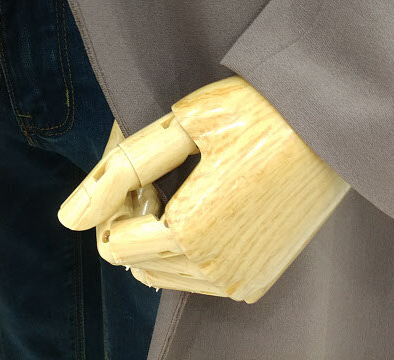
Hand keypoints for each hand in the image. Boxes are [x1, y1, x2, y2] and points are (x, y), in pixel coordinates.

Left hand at [58, 76, 349, 302]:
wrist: (326, 127)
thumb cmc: (254, 114)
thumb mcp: (182, 127)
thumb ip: (121, 171)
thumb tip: (68, 219)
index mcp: (189, 234)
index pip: (111, 243)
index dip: (120, 200)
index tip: (153, 166)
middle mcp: (213, 270)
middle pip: (135, 259)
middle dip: (139, 218)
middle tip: (177, 170)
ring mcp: (238, 280)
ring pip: (163, 270)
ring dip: (163, 232)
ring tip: (198, 183)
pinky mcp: (256, 280)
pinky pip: (197, 275)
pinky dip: (191, 245)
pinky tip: (216, 201)